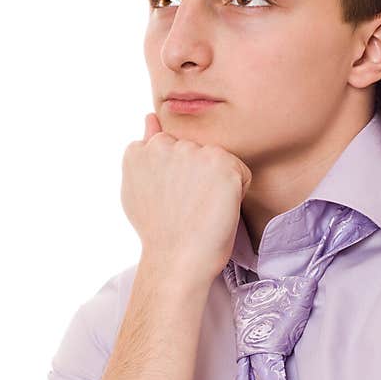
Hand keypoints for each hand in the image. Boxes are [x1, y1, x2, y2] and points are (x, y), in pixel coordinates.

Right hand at [120, 113, 251, 287]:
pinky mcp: (223, 165)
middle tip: (187, 205)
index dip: (178, 176)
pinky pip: (241, 174)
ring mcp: (195, 153)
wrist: (177, 261)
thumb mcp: (139, 187)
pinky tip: (219, 209)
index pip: (173, 147)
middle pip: (197, 150)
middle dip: (199, 173)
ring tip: (201, 208)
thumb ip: (145, 149)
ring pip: (220, 159)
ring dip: (219, 181)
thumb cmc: (160, 231)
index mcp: (141, 150)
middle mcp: (166, 144)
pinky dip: (237, 193)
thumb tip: (151, 117)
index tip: (172, 199)